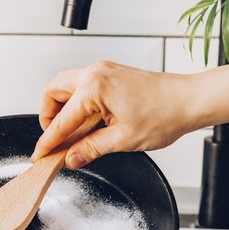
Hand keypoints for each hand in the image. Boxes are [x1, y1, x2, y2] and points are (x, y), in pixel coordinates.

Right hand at [31, 61, 197, 167]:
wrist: (189, 100)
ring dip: (61, 109)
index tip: (39, 155)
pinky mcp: (109, 74)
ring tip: (70, 134)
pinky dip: (76, 104)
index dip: (48, 141)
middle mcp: (94, 73)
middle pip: (52, 92)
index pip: (61, 120)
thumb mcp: (123, 140)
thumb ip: (91, 149)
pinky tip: (85, 123)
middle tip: (55, 140)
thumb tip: (72, 158)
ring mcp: (102, 71)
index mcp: (94, 88)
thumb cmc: (164, 114)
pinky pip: (80, 86)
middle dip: (48, 118)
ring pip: (64, 86)